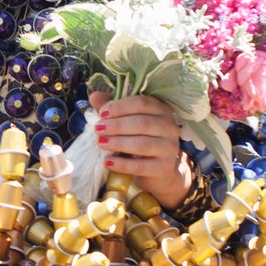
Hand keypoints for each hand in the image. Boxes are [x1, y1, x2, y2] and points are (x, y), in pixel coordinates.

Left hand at [88, 91, 191, 210]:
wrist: (158, 169)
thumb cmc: (140, 138)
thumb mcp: (128, 121)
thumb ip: (113, 108)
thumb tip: (94, 96)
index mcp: (161, 110)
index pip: (142, 103)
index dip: (120, 107)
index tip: (102, 114)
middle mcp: (170, 127)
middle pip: (142, 123)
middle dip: (116, 126)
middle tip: (98, 129)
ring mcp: (169, 148)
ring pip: (142, 144)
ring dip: (118, 143)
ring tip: (101, 142)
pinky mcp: (164, 168)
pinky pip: (141, 166)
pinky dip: (123, 164)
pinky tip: (108, 162)